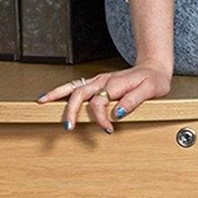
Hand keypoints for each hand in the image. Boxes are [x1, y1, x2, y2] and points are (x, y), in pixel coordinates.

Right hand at [39, 63, 172, 131]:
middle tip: (68, 127)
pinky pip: (74, 85)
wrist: (154, 68)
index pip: (100, 102)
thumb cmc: (154, 80)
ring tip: (43, 103)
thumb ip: (134, 101)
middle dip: (71, 111)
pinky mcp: (96, 81)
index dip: (101, 118)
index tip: (107, 129)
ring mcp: (98, 80)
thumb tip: (118, 114)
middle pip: (80, 93)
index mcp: (116, 83)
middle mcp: (104, 80)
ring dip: (57, 95)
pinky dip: (60, 90)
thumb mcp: (151, 90)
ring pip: (73, 87)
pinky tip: (50, 96)